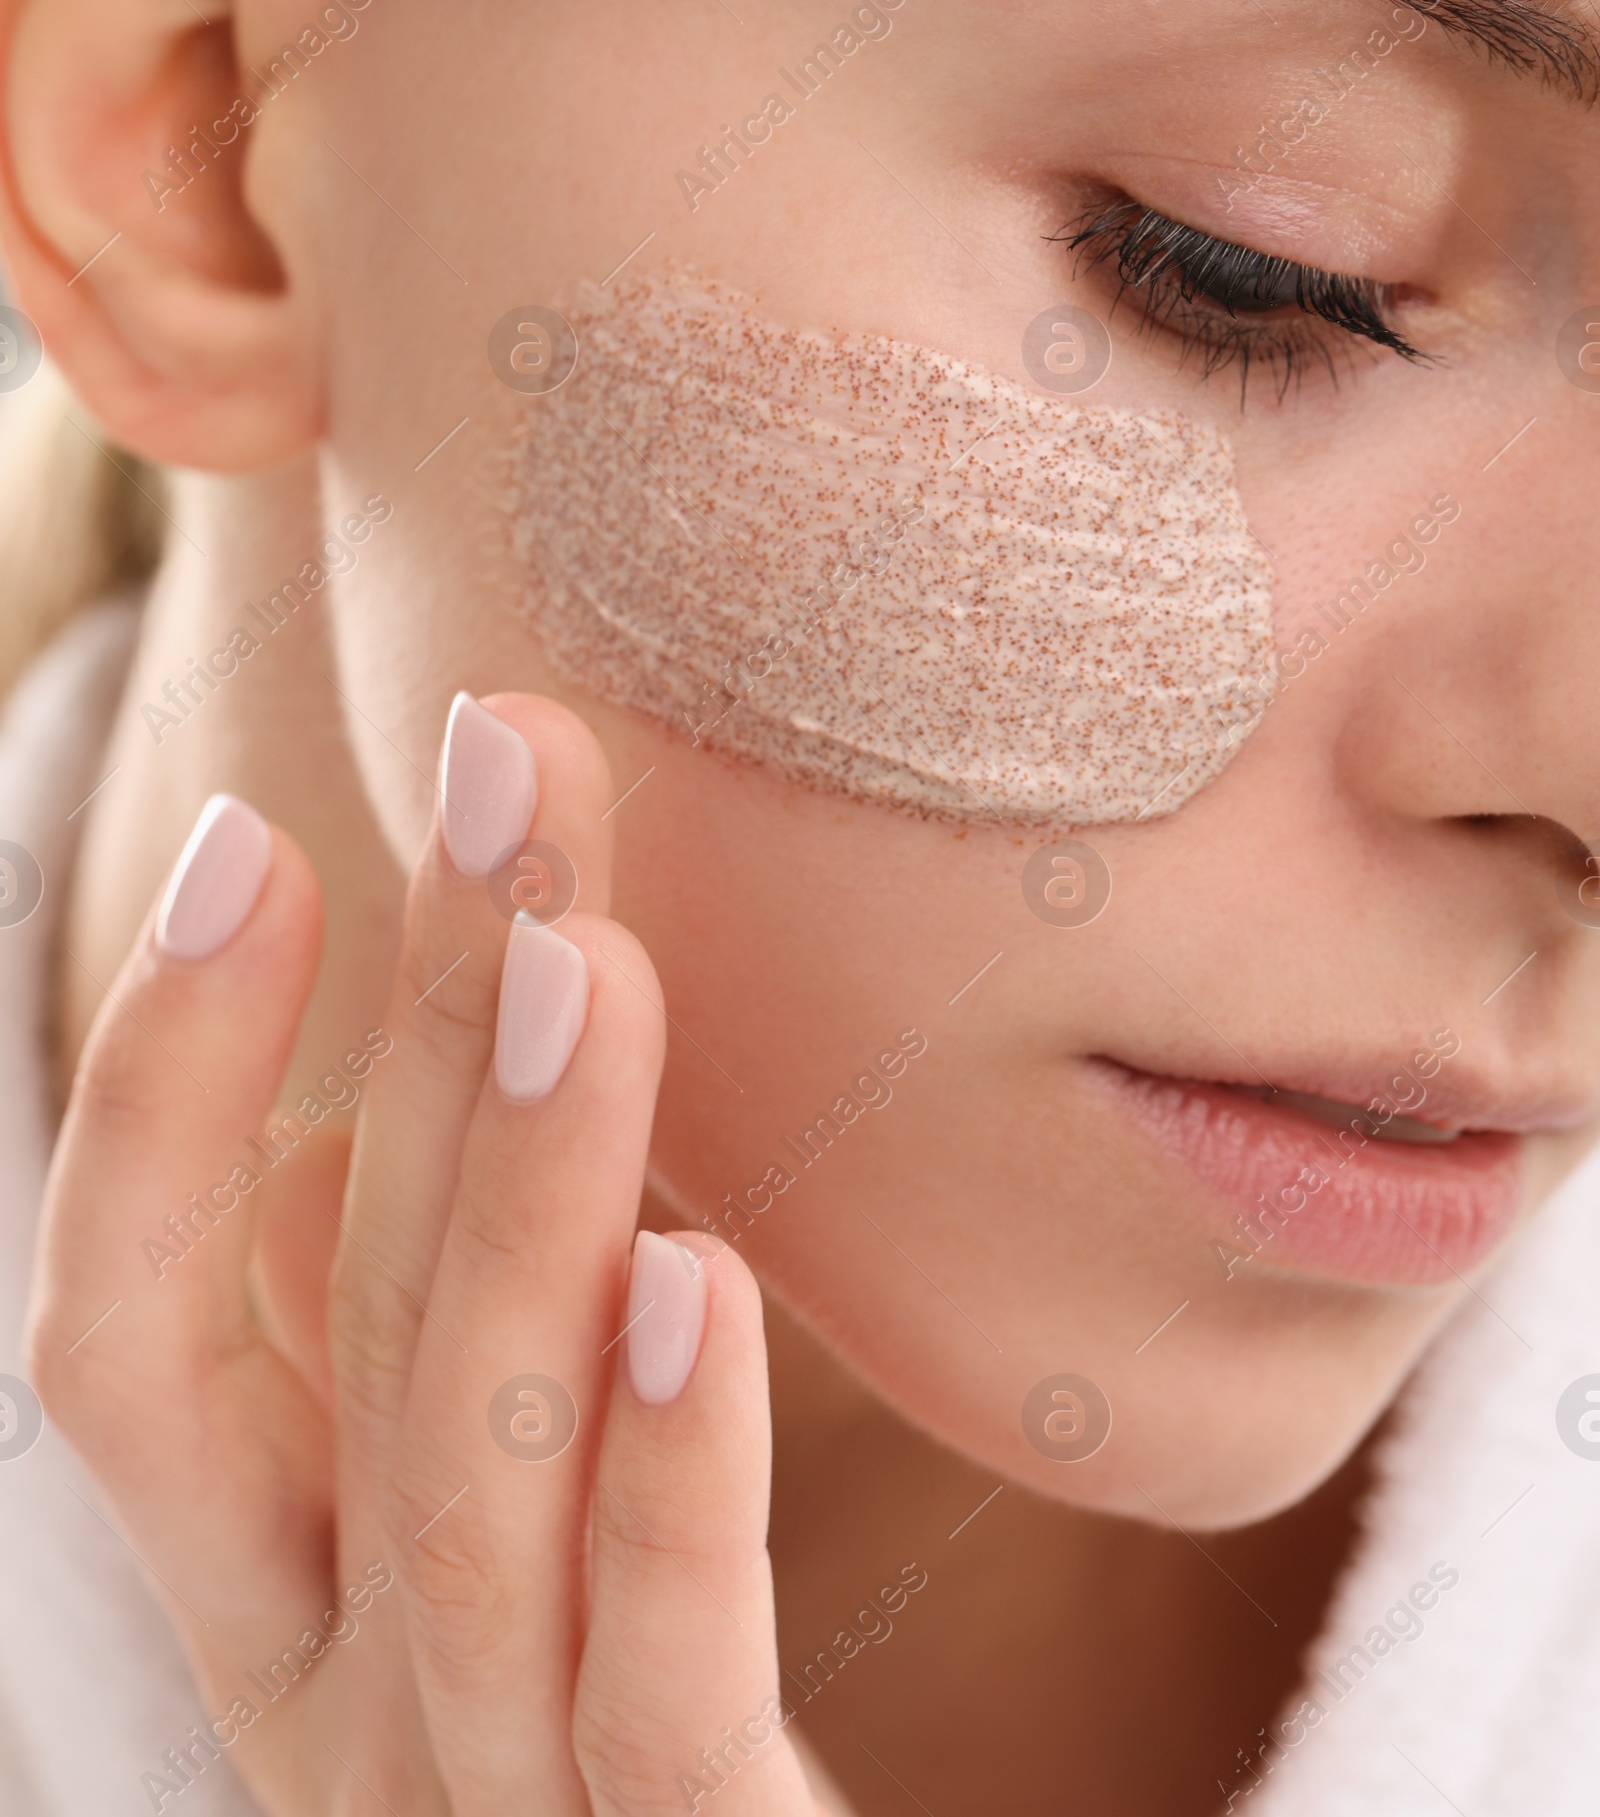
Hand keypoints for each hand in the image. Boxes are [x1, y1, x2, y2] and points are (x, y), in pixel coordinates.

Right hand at [28, 692, 824, 1812]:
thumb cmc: (599, 1725)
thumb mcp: (468, 1526)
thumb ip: (395, 1357)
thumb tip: (319, 1140)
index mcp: (277, 1591)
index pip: (127, 1340)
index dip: (155, 1092)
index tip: (251, 836)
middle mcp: (347, 1697)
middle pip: (355, 1330)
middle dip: (421, 1024)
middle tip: (510, 757)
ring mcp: (497, 1809)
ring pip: (482, 1483)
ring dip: (522, 1198)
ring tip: (582, 954)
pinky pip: (665, 1695)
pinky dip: (671, 1489)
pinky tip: (697, 1285)